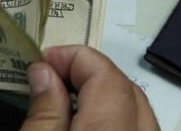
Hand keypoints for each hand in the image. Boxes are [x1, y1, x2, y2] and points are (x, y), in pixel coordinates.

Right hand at [21, 45, 158, 130]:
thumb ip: (42, 111)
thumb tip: (44, 73)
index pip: (105, 74)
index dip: (71, 57)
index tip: (42, 61)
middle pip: (126, 90)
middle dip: (89, 73)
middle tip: (50, 76)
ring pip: (138, 112)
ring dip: (104, 96)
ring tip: (64, 100)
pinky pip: (137, 130)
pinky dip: (115, 119)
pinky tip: (85, 125)